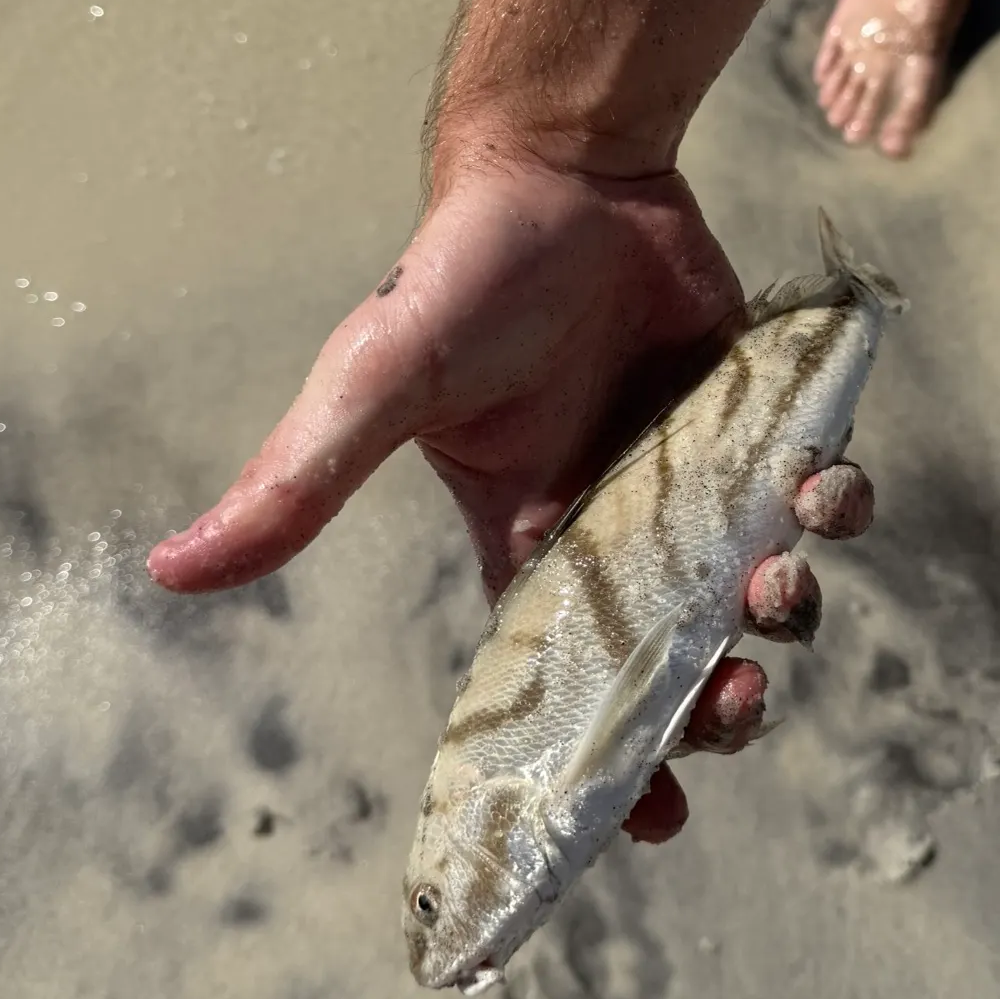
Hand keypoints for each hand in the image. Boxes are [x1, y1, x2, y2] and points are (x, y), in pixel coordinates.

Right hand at [146, 150, 870, 839]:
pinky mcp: (754, 429)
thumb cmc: (462, 280)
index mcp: (529, 548)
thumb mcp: (376, 389)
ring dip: (785, 610)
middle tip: (734, 696)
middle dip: (718, 702)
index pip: (569, 686)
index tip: (656, 826)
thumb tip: (168, 572)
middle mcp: (618, 532)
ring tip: (779, 578)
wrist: (565, 173)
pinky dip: (832, 511)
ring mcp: (695, 486)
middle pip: (682, 659)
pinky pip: (809, 500)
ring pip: (758, 591)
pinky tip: (823, 492)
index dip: (613, 761)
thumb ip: (297, 486)